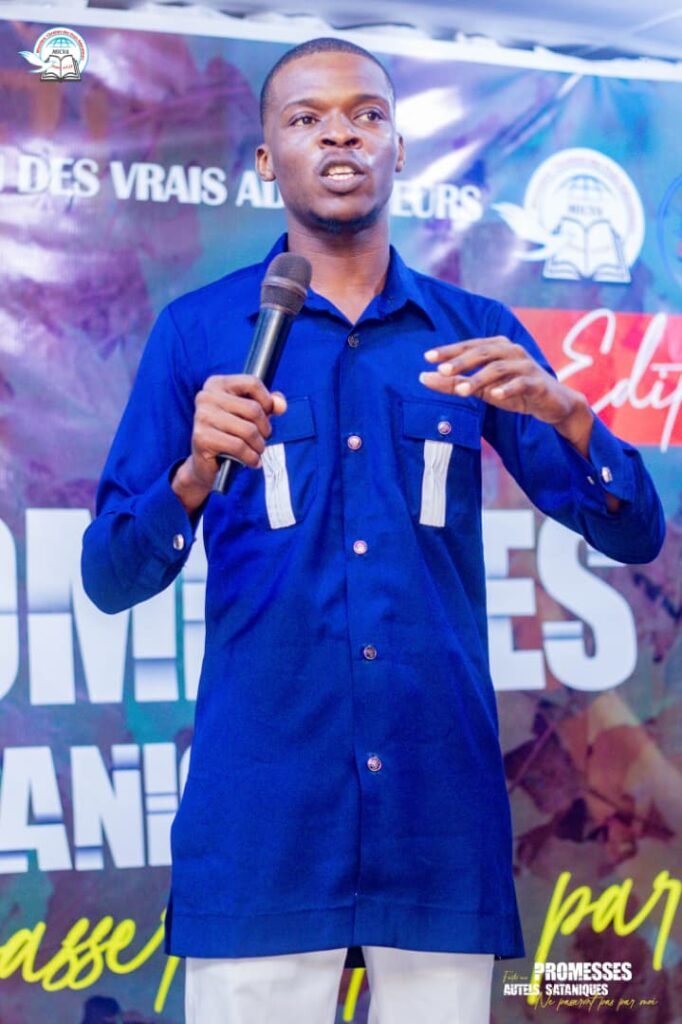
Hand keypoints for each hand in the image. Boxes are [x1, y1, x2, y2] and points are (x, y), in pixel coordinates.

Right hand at [172, 375, 286, 513]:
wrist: (204, 462)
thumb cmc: (229, 433)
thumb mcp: (249, 414)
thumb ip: (269, 404)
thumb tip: (281, 405)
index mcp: (217, 384)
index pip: (252, 383)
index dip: (267, 401)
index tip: (268, 414)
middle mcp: (206, 397)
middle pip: (253, 409)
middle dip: (265, 429)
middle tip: (263, 439)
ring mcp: (202, 417)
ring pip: (248, 430)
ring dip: (259, 445)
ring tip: (257, 451)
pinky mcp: (202, 438)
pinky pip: (238, 446)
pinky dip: (251, 457)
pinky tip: (252, 460)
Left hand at [419, 336, 593, 454]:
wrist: (552, 402)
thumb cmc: (513, 390)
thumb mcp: (481, 388)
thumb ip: (453, 383)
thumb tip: (423, 378)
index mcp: (496, 347)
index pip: (469, 346)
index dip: (449, 351)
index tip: (428, 357)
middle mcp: (511, 350)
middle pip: (482, 352)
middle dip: (461, 361)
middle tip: (442, 370)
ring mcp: (525, 364)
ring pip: (499, 368)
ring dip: (479, 378)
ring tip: (462, 390)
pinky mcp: (538, 382)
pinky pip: (521, 382)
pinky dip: (508, 388)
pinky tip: (496, 395)